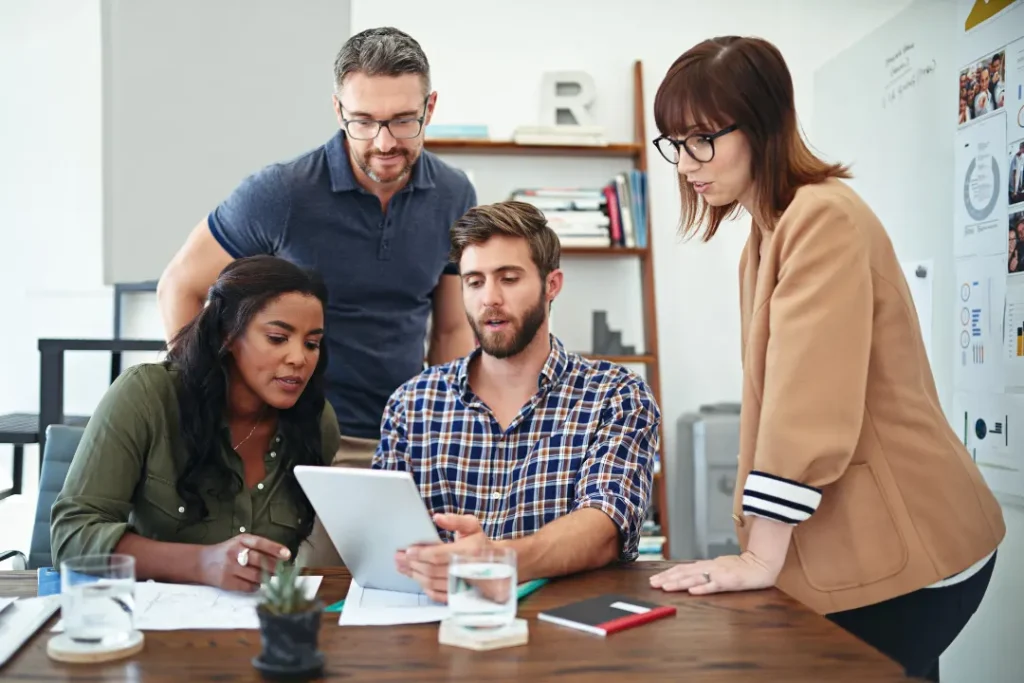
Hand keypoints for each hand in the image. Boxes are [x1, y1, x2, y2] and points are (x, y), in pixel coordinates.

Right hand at [196, 534, 291, 591]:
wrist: (202, 562)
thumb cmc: (228, 552)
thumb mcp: (241, 543)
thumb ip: (258, 548)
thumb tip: (280, 558)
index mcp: (241, 540)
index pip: (260, 543)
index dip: (275, 549)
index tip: (287, 555)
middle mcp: (235, 552)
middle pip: (259, 560)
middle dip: (275, 567)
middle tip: (282, 570)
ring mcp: (230, 568)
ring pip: (256, 575)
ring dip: (266, 578)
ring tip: (268, 577)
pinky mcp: (226, 582)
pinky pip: (248, 586)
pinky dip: (255, 586)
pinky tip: (256, 583)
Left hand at [397, 513, 490, 602]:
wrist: (496, 564)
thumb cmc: (480, 543)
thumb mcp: (472, 526)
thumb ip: (455, 520)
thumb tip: (437, 517)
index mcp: (467, 552)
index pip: (438, 555)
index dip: (420, 553)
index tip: (407, 550)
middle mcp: (463, 571)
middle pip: (431, 570)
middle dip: (411, 564)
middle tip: (398, 558)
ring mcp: (461, 586)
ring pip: (431, 583)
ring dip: (414, 575)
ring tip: (401, 567)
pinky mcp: (458, 596)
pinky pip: (437, 595)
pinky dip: (424, 588)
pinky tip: (416, 578)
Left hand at [648, 551, 777, 594]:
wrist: (761, 564)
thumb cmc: (741, 567)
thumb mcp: (719, 567)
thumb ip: (705, 571)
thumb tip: (687, 576)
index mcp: (706, 565)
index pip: (683, 569)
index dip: (667, 574)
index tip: (654, 579)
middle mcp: (710, 567)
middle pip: (685, 573)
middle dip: (667, 578)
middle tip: (652, 584)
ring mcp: (719, 574)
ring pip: (695, 578)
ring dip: (679, 583)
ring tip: (665, 587)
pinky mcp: (730, 581)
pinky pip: (714, 585)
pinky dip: (703, 588)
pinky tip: (692, 591)